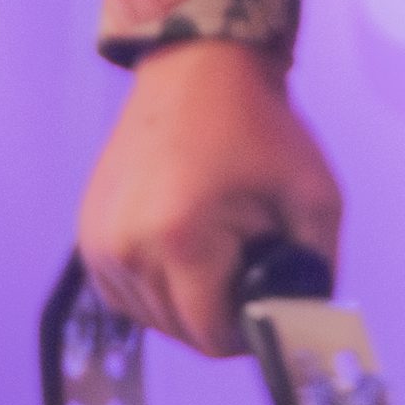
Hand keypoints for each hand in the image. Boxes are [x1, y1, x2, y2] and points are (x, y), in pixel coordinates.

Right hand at [77, 37, 344, 355]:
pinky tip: (182, 250)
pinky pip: (124, 293)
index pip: (211, 336)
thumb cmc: (260, 129)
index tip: (268, 295)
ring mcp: (99, 241)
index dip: (248, 329)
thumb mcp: (315, 198)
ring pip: (149, 317)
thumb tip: (302, 332)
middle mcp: (127, 248)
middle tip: (245, 261)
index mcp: (180, 240)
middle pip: (179, 331)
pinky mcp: (87, 232)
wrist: (198, 67)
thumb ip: (317, 275)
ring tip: (215, 249)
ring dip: (186, 301)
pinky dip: (156, 286)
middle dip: (219, 312)